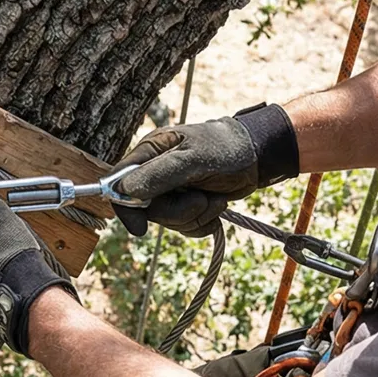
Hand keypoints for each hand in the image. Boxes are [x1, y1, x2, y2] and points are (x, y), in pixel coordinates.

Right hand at [112, 103, 298, 235]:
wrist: (258, 157)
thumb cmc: (226, 148)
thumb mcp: (193, 159)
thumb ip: (159, 174)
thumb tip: (125, 190)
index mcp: (150, 152)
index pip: (119, 182)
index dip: (125, 207)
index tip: (140, 228)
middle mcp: (155, 172)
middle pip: (146, 209)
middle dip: (177, 212)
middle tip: (201, 200)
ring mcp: (172, 190)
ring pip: (168, 221)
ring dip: (195, 216)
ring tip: (214, 198)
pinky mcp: (187, 205)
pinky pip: (184, 227)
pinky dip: (202, 223)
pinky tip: (216, 207)